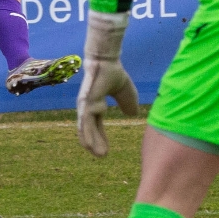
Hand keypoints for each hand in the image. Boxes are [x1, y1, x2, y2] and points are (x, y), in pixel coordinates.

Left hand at [77, 11, 138, 156]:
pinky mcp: (86, 101)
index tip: (105, 151)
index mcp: (96, 106)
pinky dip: (88, 131)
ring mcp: (86, 105)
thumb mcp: (125, 92)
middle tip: (102, 156)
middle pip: (90, 130)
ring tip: (97, 154)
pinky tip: (91, 141)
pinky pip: (86, 120)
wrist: (106, 60)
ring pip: (86, 128)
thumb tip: (132, 114)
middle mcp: (88, 108)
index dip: (100, 138)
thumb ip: (127, 102)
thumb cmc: (113, 73)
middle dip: (95, 143)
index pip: (97, 126)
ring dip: (91, 141)